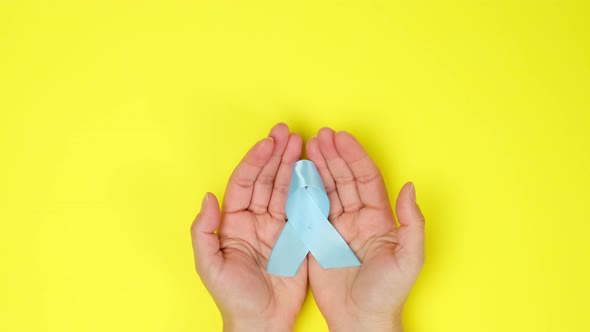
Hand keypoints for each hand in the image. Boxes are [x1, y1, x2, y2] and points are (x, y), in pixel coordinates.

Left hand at [191, 123, 305, 331]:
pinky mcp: (297, 236)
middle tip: (287, 132)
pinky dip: (308, 188)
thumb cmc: (233, 297)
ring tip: (301, 143)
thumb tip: (208, 197)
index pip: (245, 183)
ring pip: (285, 188)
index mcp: (234, 223)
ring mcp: (278, 226)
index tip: (267, 143)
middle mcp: (256, 219)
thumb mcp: (209, 266)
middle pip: (266, 179)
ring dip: (292, 165)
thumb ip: (205, 231)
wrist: (262, 321)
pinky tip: (313, 169)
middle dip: (276, 155)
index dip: (255, 162)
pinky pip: (303, 208)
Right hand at [306, 128, 424, 331]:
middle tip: (320, 135)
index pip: (366, 179)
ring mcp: (336, 227)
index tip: (341, 138)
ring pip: (326, 189)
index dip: (354, 157)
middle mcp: (357, 217)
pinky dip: (303, 190)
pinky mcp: (317, 238)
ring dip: (319, 167)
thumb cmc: (388, 293)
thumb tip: (409, 187)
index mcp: (379, 218)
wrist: (360, 320)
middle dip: (333, 155)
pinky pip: (309, 209)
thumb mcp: (409, 259)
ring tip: (307, 145)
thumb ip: (413, 223)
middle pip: (344, 178)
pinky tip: (297, 173)